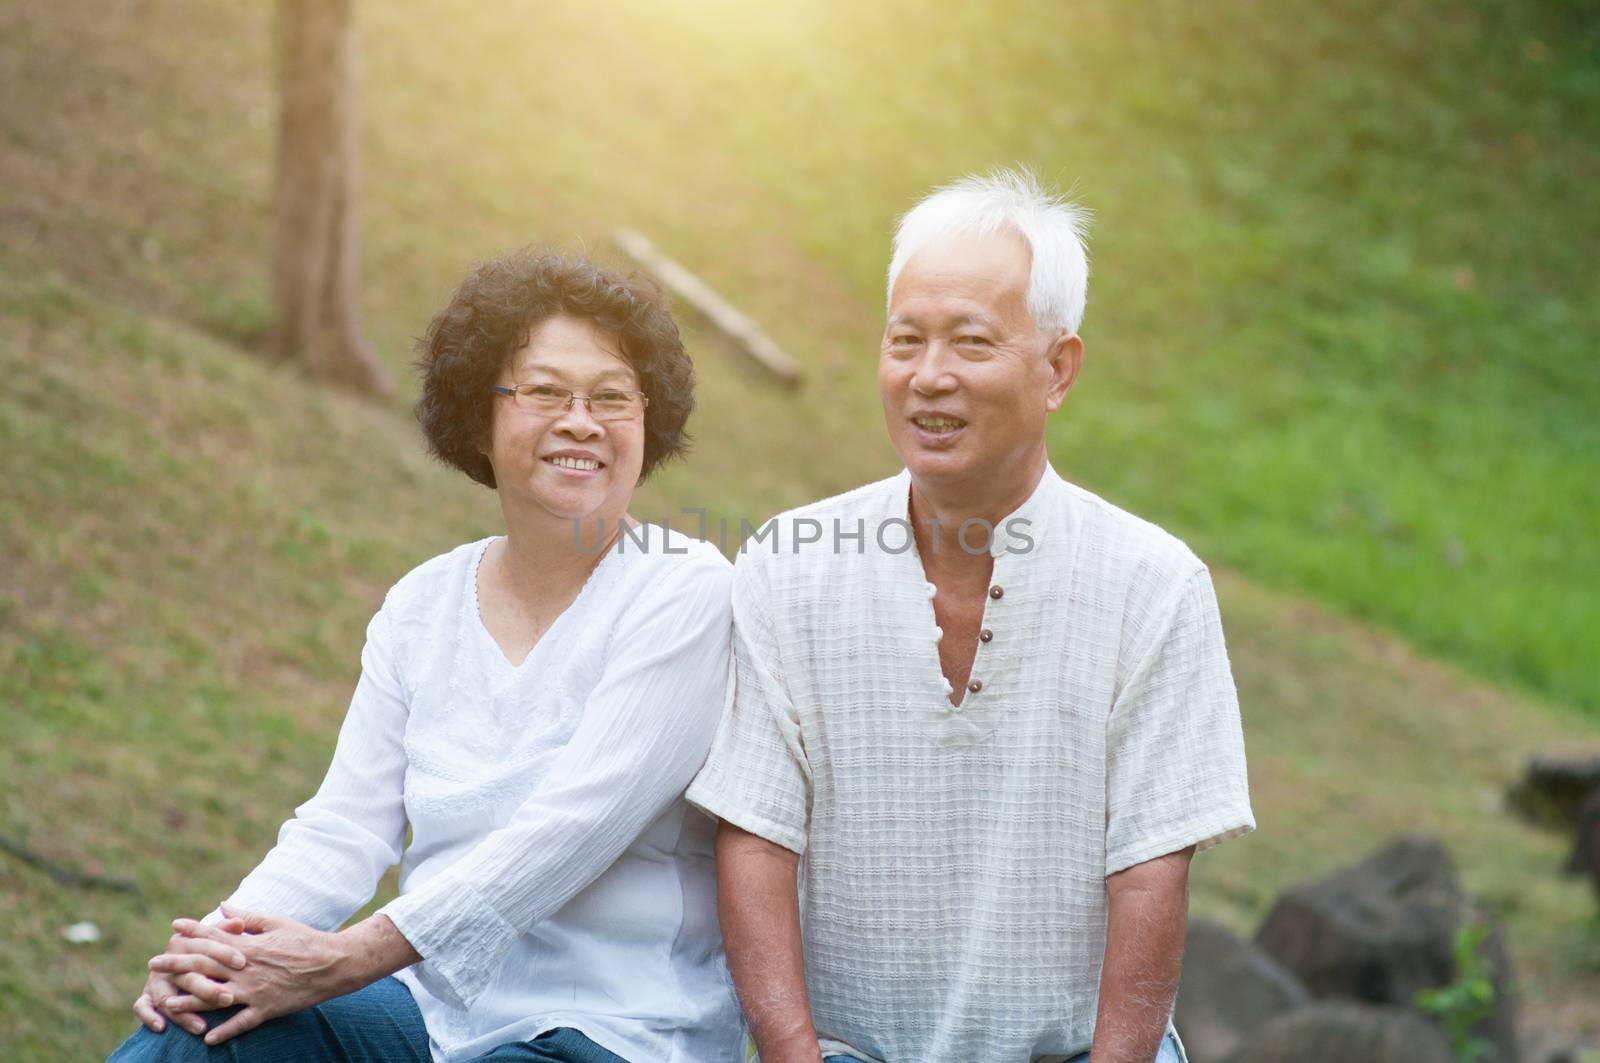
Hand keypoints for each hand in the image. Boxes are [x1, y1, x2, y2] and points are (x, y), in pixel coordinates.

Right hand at [133, 916, 248, 1034]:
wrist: (187, 964)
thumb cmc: (211, 951)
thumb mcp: (219, 939)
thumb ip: (225, 932)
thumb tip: (239, 922)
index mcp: (184, 941)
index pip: (203, 946)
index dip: (223, 952)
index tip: (242, 962)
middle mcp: (167, 960)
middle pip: (187, 974)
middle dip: (208, 988)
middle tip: (228, 999)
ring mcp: (155, 979)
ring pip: (166, 996)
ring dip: (183, 1012)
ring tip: (202, 1026)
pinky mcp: (146, 996)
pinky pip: (141, 1007)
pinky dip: (149, 1017)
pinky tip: (163, 1028)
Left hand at [156, 906, 354, 1046]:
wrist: (334, 964)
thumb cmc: (306, 939)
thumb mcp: (277, 923)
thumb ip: (247, 919)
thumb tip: (223, 907)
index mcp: (250, 946)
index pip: (215, 936)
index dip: (193, 931)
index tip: (173, 926)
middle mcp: (247, 968)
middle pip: (206, 966)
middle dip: (178, 964)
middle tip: (154, 963)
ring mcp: (256, 990)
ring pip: (217, 997)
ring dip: (191, 1000)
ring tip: (168, 1003)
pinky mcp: (268, 1008)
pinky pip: (242, 1023)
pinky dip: (225, 1031)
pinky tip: (208, 1039)